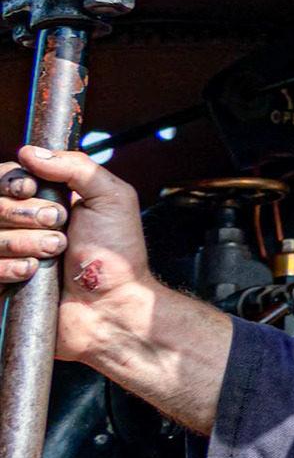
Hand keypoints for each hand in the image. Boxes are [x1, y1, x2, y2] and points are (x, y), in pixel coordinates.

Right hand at [1, 146, 157, 361]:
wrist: (113, 306)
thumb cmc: (117, 253)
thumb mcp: (111, 198)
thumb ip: (76, 166)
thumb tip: (28, 151)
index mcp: (44, 200)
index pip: (3, 179)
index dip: (12, 182)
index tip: (31, 189)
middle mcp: (21, 224)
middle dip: (26, 214)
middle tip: (59, 226)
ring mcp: (8, 253)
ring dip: (23, 242)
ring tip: (54, 251)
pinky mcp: (1, 282)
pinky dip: (7, 268)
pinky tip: (31, 272)